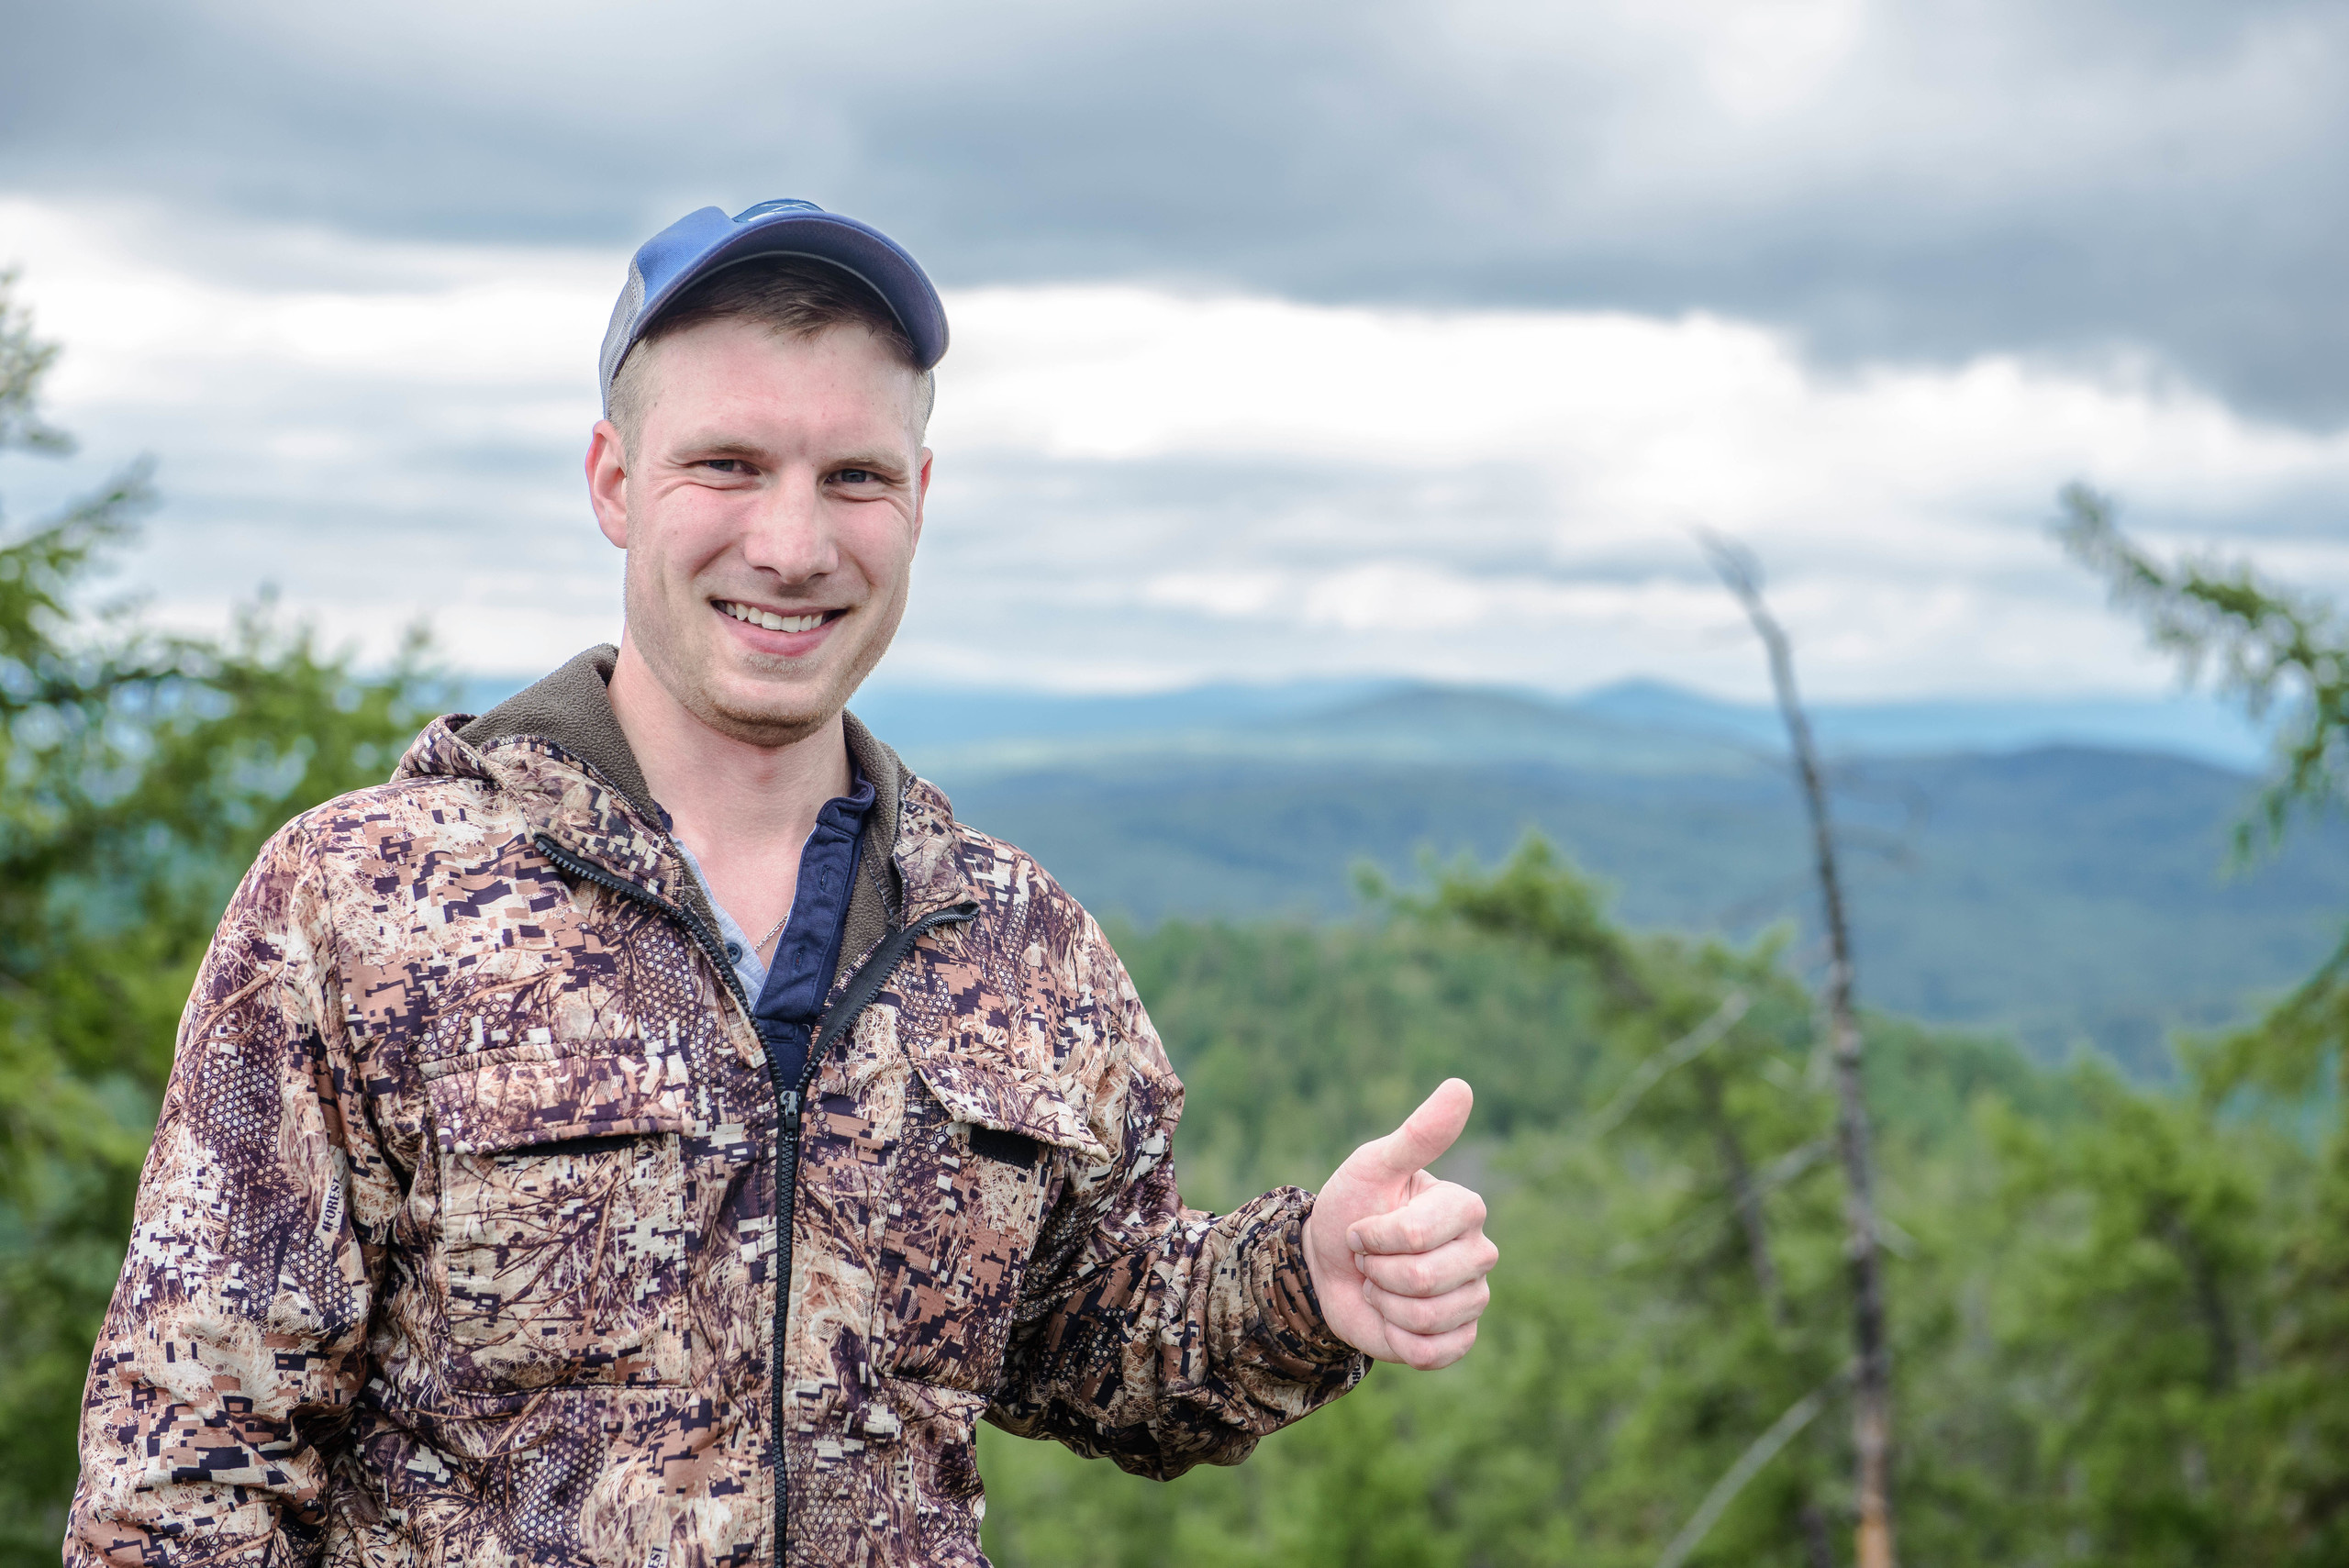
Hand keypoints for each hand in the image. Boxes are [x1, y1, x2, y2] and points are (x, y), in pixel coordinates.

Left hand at [1302, 1078, 1496, 1368]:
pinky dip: (1397, 1339)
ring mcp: (1473, 1297)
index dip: (1374, 1236)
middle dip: (1375, 1271)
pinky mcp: (1460, 1338)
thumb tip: (1461, 1086)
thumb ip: (1418, 1134)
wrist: (1328, 1267)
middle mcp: (1479, 1252)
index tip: (1362, 1226)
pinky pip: (1433, 1353)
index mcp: (1464, 1207)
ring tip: (1378, 1285)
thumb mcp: (1373, 1166)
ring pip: (1426, 1318)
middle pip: (1425, 1281)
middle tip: (1369, 1259)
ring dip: (1382, 1304)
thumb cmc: (1351, 1208)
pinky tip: (1392, 1318)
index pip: (1418, 1235)